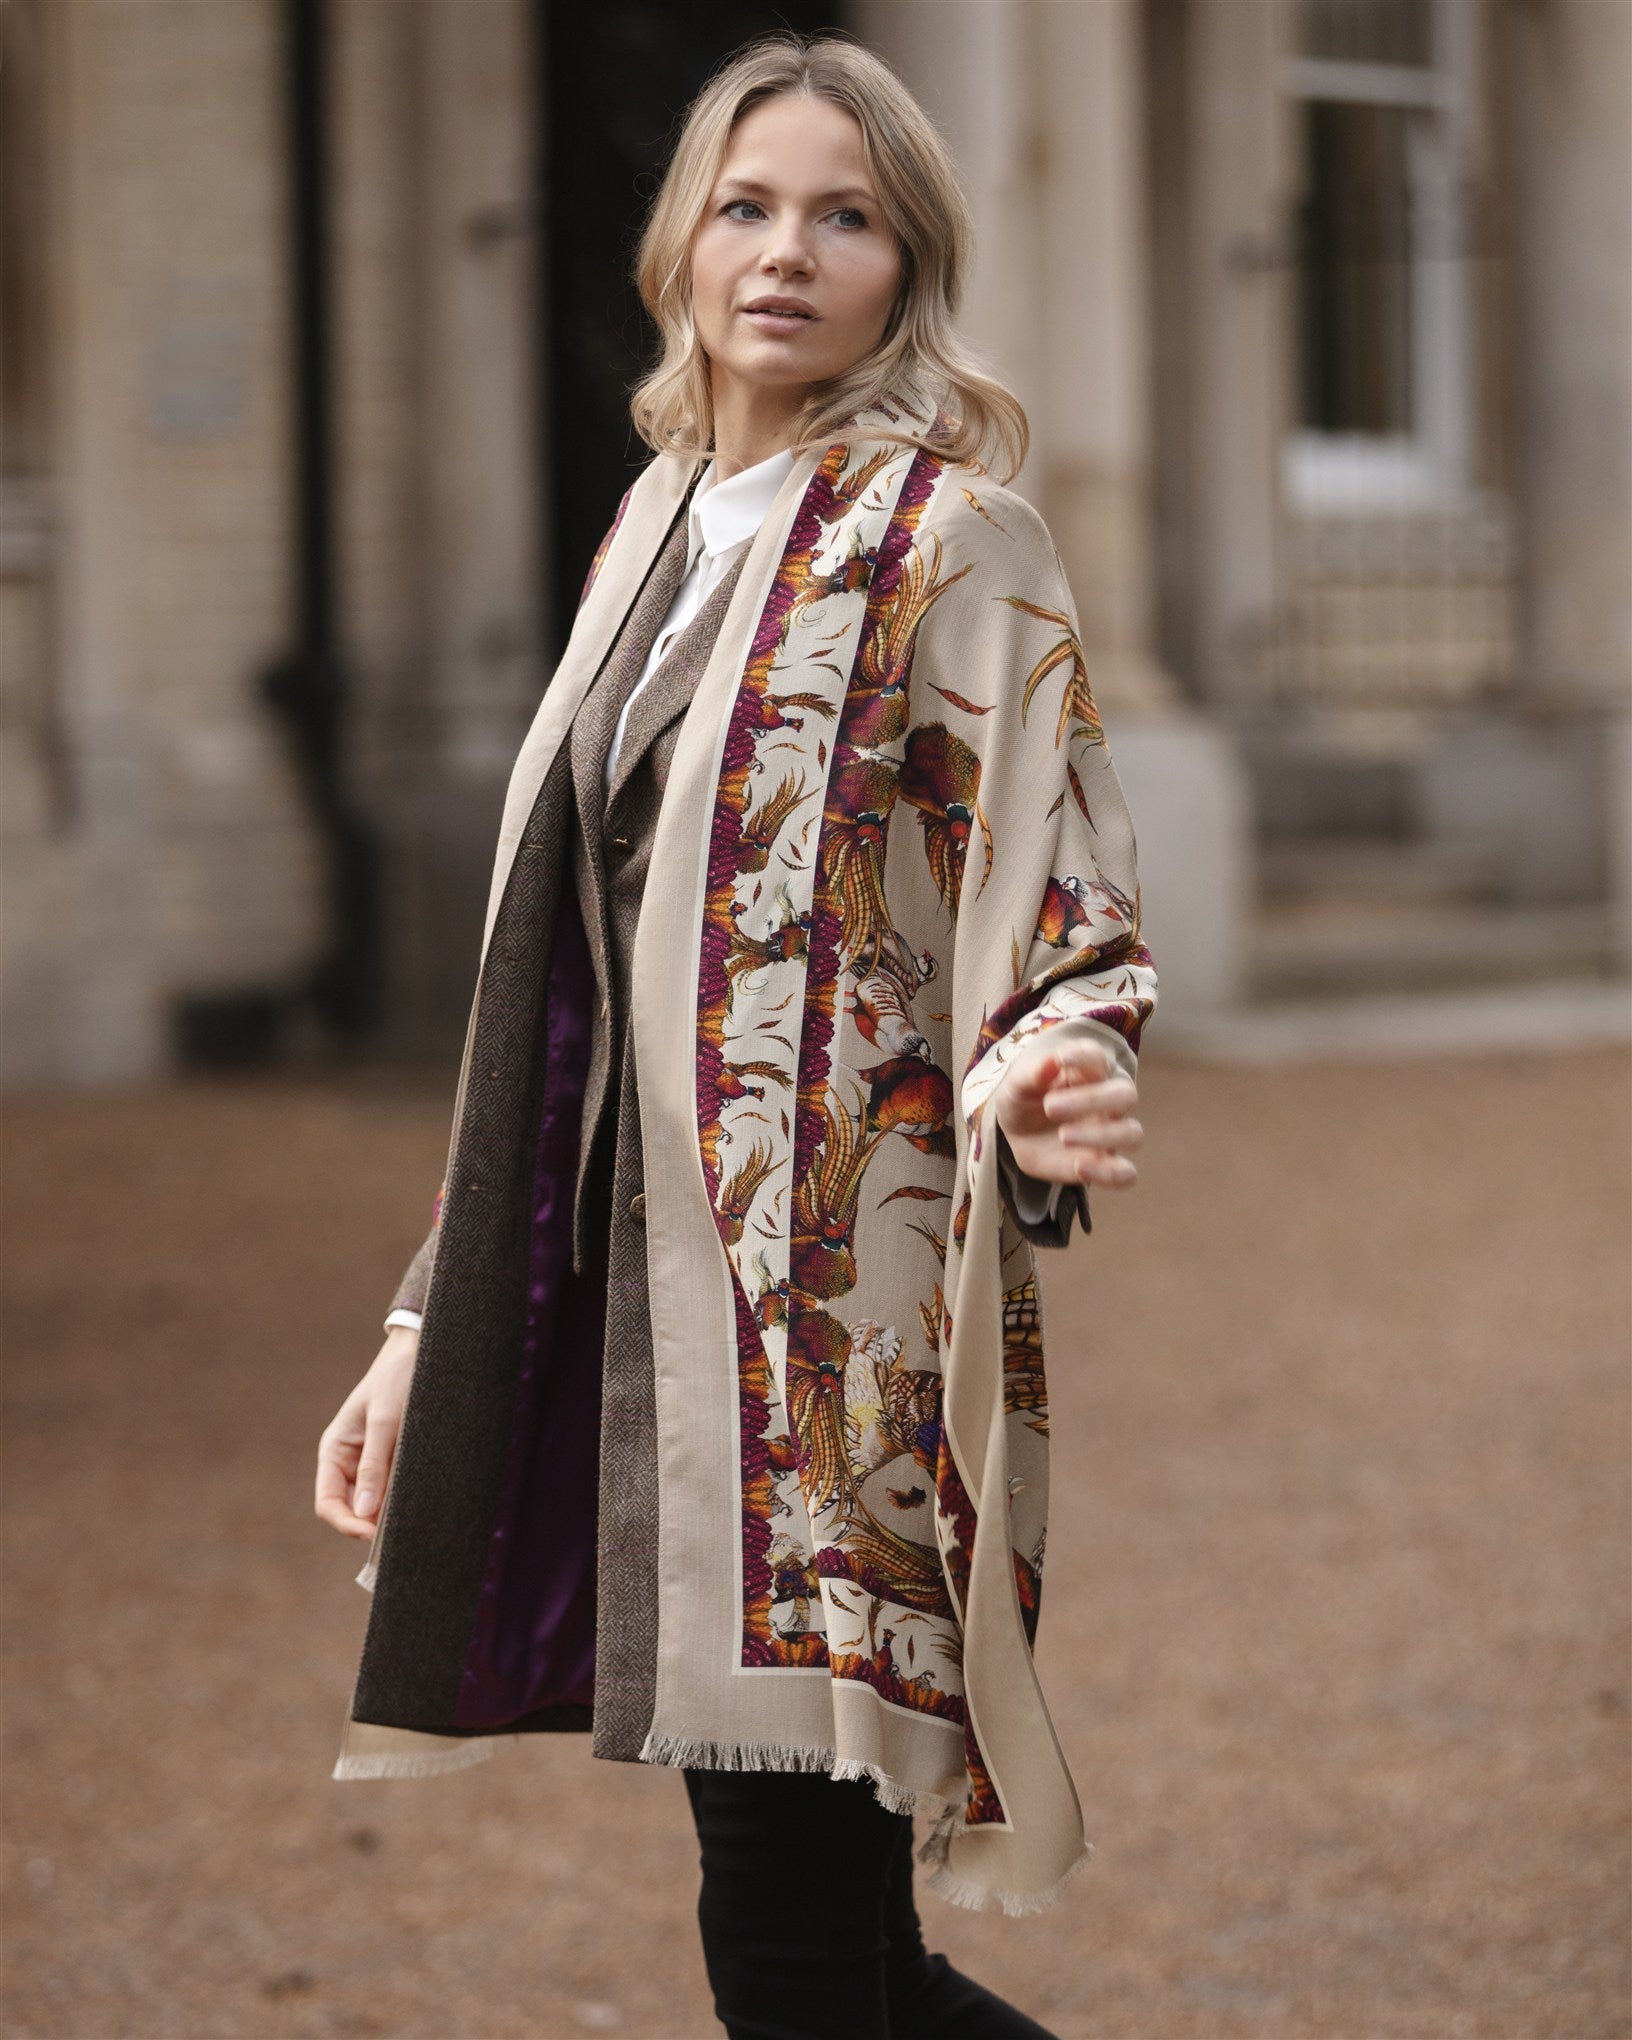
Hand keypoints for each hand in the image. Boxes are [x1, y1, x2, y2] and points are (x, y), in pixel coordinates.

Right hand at [315, 1326, 418, 1541]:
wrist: (419, 1351)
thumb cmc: (396, 1379)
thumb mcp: (385, 1421)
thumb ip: (374, 1465)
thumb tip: (365, 1512)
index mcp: (334, 1451)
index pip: (328, 1503)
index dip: (347, 1524)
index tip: (374, 1534)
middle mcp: (348, 1461)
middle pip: (352, 1509)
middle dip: (372, 1523)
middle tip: (402, 1527)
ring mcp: (371, 1462)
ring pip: (375, 1503)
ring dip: (389, 1511)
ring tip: (414, 1511)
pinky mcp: (393, 1459)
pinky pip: (393, 1488)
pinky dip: (402, 1497)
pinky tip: (420, 1498)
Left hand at [991, 1036, 1142, 1189]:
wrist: (1018, 1136)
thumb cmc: (1023, 1102)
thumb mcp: (1016, 1087)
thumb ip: (1032, 1075)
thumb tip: (1052, 1061)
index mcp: (1087, 1072)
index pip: (1099, 1057)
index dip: (1086, 1056)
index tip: (1061, 1059)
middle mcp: (1107, 1100)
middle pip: (1125, 1094)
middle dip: (1092, 1099)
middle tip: (1050, 1107)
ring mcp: (1109, 1132)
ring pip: (1132, 1133)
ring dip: (1101, 1135)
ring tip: (1062, 1136)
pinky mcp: (1105, 1163)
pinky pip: (1126, 1173)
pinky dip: (1110, 1173)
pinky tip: (1080, 1167)